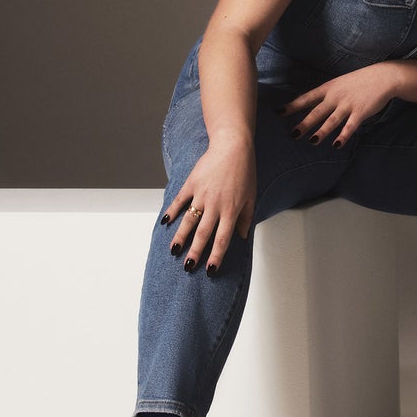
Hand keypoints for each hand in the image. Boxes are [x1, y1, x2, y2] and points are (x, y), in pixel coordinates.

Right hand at [162, 132, 255, 272]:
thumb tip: (243, 236)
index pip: (223, 238)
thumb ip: (247, 217)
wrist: (232, 146)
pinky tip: (165, 222)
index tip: (210, 269)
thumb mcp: (252, 195)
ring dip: (180, 237)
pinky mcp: (192, 183)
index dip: (216, 255)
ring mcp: (202, 194)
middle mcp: (216, 205)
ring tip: (174, 251)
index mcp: (232, 210)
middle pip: (203, 234)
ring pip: (189, 220)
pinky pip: (180, 200)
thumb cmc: (245, 171)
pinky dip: (172, 211)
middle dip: (195, 252)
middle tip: (188, 266)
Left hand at [282, 63, 400, 147]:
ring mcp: (348, 105)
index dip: (292, 106)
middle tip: (293, 134)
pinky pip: (350, 126)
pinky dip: (343, 136)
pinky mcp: (360, 112)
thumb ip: (326, 96)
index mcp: (328, 89)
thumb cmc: (359, 82)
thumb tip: (311, 108)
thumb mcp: (339, 84)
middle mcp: (335, 97)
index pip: (306, 98)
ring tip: (312, 141)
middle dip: (304, 123)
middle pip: (317, 112)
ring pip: (332, 120)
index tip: (278, 112)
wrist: (382, 77)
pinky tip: (336, 144)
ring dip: (322, 131)